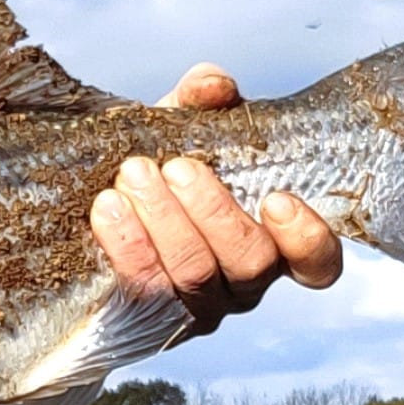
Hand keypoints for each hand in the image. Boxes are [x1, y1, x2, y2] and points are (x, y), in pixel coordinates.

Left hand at [89, 63, 342, 335]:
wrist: (86, 211)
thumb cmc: (153, 168)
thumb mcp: (178, 128)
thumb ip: (201, 100)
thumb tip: (215, 85)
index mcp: (269, 240)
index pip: (317, 263)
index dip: (308, 240)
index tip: (277, 199)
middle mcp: (242, 282)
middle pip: (250, 261)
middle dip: (214, 210)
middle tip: (177, 166)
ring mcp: (199, 307)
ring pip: (196, 274)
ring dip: (165, 220)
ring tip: (134, 175)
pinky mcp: (150, 319)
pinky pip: (145, 290)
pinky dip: (128, 243)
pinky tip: (108, 208)